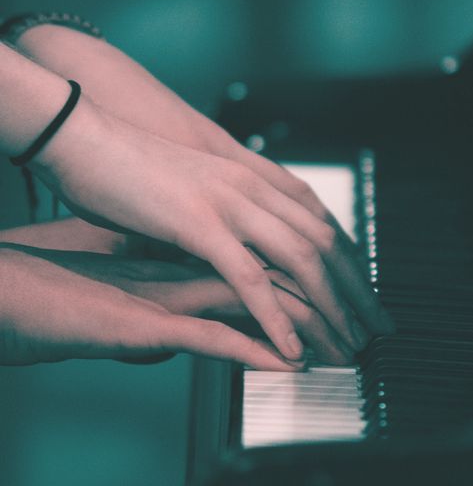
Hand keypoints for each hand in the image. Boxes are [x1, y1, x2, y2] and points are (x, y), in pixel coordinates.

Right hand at [31, 92, 391, 362]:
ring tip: (350, 347)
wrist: (81, 136)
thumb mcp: (188, 189)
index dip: (350, 260)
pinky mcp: (199, 225)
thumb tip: (230, 245)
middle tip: (379, 330)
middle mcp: (252, 186)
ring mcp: (229, 203)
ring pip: (302, 260)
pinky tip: (290, 349)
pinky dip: (275, 318)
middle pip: (326, 242)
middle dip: (359, 291)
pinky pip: (249, 279)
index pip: (320, 221)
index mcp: (251, 175)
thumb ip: (219, 215)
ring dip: (332, 309)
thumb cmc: (124, 165)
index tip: (366, 294)